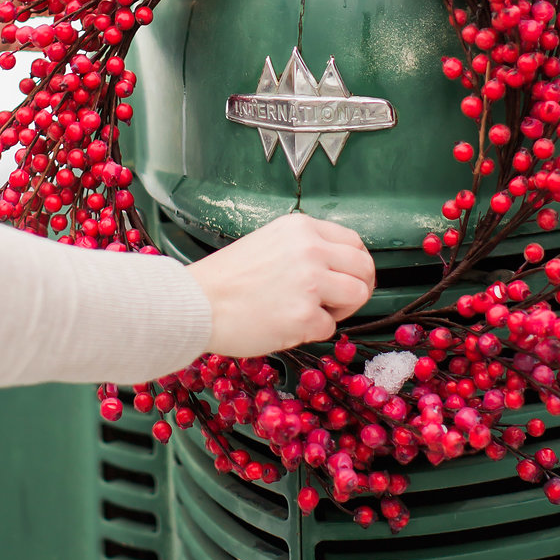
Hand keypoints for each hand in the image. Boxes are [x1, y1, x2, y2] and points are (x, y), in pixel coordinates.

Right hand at [187, 212, 374, 358]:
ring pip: (357, 296)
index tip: (347, 278)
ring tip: (311, 313)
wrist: (195, 303)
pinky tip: (285, 324)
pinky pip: (330, 328)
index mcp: (302, 228)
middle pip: (365, 268)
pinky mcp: (305, 316)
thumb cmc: (225, 278)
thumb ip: (305, 248)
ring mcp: (310, 283)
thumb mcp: (270, 242)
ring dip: (340, 310)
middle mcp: (311, 250)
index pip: (354, 242)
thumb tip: (338, 267)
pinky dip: (311, 332)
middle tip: (339, 303)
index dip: (355, 265)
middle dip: (358, 288)